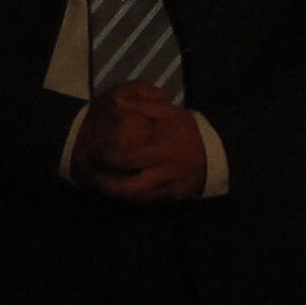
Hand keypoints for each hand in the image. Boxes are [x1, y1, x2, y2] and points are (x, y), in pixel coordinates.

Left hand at [71, 83, 206, 202]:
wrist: (213, 152)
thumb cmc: (186, 129)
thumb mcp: (167, 112)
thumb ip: (142, 105)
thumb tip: (117, 102)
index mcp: (159, 151)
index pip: (126, 159)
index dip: (106, 157)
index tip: (94, 152)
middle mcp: (162, 174)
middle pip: (128, 189)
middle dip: (106, 185)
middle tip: (92, 177)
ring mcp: (167, 189)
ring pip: (135, 199)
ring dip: (116, 194)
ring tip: (101, 185)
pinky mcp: (170, 198)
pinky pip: (147, 202)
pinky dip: (131, 198)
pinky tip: (121, 189)